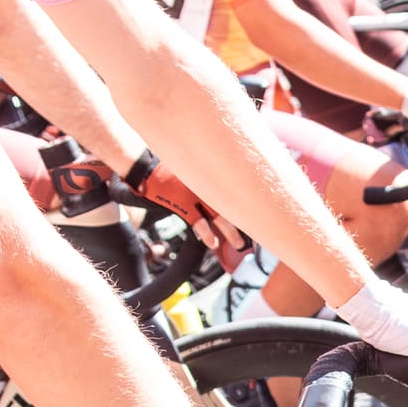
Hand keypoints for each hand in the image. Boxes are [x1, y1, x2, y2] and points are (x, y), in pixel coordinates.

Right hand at [124, 149, 249, 271]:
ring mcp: (194, 195)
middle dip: (246, 217)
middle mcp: (205, 184)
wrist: (145, 169)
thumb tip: (224, 173)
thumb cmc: (168, 166)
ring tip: (239, 244)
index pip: (235, 186)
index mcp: (211, 171)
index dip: (249, 198)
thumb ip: (207, 170)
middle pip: (232, 202)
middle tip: (258, 229)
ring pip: (219, 215)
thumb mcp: (190, 162)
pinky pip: (198, 222)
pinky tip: (213, 243)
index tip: (262, 209)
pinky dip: (207, 234)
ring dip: (230, 231)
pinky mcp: (182, 204)